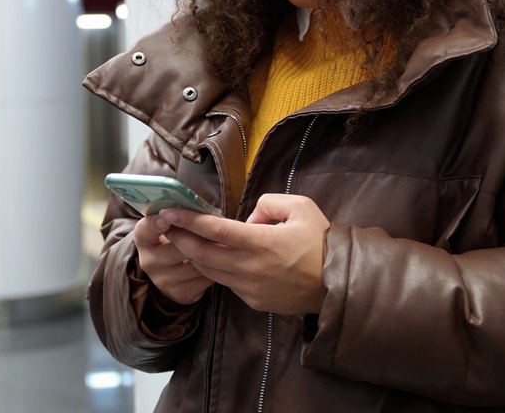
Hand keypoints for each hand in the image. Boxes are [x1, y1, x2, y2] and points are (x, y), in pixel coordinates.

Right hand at [133, 215, 213, 304]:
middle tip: (214, 229)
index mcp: (144, 238)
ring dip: (211, 254)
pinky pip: (205, 279)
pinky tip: (220, 261)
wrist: (172, 270)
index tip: (166, 218)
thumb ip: (178, 216)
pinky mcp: (180, 294)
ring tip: (221, 244)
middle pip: (175, 250)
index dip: (155, 225)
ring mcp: (163, 281)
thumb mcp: (170, 224)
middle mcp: (149, 261)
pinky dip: (216, 269)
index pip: (145, 231)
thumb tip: (196, 208)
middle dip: (196, 239)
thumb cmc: (176, 237)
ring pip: (194, 265)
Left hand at [159, 194, 329, 314]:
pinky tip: (214, 258)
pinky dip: (217, 270)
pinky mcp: (254, 302)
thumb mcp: (300, 207)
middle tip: (166, 225)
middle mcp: (251, 268)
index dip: (189, 220)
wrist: (338, 283)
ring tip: (183, 241)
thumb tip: (248, 219)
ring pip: (211, 272)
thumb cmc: (320, 241)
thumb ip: (268, 203)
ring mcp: (251, 289)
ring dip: (194, 256)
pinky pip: (228, 283)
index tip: (170, 211)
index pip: (215, 230)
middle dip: (181, 238)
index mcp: (262, 243)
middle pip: (203, 254)